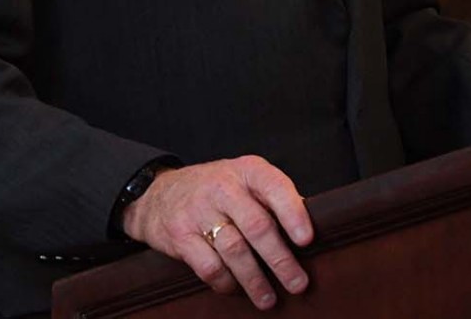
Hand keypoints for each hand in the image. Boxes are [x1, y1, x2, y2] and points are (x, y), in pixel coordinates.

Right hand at [120, 155, 312, 309]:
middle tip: (298, 284)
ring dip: (255, 280)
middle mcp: (223, 187)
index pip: (274, 187)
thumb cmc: (216, 191)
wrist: (159, 193)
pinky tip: (236, 289)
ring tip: (269, 299)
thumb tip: (310, 231)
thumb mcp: (244, 180)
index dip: (293, 213)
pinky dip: (226, 282)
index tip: (307, 239)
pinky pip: (208, 266)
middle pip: (257, 225)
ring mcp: (199, 210)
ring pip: (234, 250)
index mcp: (246, 170)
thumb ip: (273, 200)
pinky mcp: (180, 235)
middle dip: (280, 259)